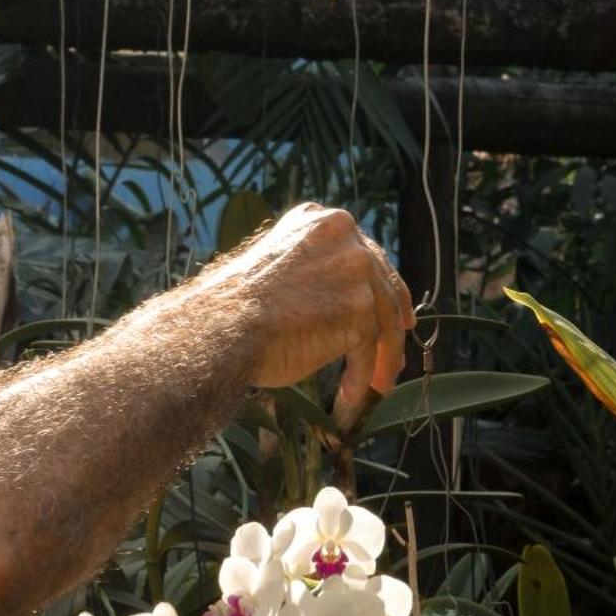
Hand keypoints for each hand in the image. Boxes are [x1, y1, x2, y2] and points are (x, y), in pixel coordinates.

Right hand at [216, 204, 415, 428]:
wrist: (221, 325)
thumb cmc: (233, 307)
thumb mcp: (278, 266)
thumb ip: (312, 271)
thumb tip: (339, 299)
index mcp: (320, 221)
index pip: (366, 254)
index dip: (381, 286)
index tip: (394, 311)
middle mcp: (343, 237)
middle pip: (382, 285)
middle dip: (391, 324)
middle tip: (393, 354)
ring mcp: (354, 271)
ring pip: (382, 320)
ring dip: (381, 357)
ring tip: (377, 384)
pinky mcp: (358, 309)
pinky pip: (367, 348)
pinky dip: (362, 374)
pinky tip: (350, 394)